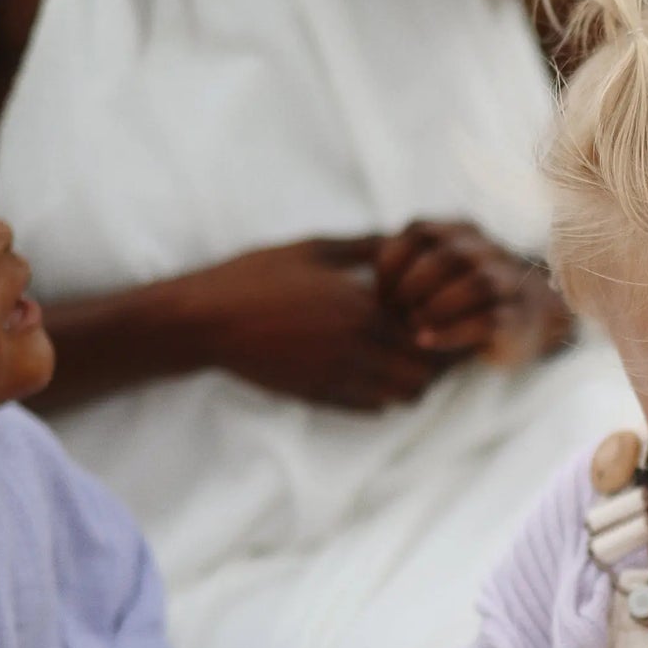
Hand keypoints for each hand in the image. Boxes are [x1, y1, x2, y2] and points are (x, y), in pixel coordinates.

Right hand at [187, 236, 442, 411]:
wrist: (206, 320)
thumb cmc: (256, 276)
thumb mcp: (313, 249)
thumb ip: (364, 246)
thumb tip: (403, 239)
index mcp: (361, 307)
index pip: (430, 330)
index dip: (441, 325)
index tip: (435, 314)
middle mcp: (356, 347)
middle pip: (424, 372)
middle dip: (433, 360)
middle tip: (424, 341)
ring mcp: (337, 376)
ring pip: (401, 396)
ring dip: (408, 380)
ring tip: (397, 359)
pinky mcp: (318, 395)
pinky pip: (370, 407)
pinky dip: (381, 395)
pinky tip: (369, 372)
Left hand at [375, 221, 573, 368]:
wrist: (524, 317)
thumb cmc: (460, 295)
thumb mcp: (431, 269)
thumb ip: (398, 261)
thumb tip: (343, 268)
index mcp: (460, 231)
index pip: (421, 231)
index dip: (393, 261)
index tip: (378, 292)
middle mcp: (486, 250)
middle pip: (448, 255)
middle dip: (413, 285)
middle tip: (392, 312)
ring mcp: (507, 282)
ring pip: (476, 283)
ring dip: (436, 307)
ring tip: (412, 327)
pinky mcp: (517, 317)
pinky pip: (489, 320)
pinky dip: (453, 332)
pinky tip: (427, 342)